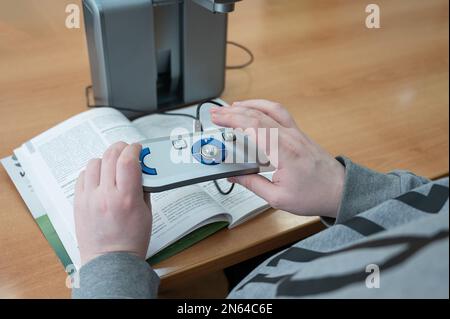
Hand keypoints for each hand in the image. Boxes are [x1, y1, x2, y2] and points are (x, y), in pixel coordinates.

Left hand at [74, 142, 151, 265]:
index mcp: (126, 198)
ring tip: (112, 166)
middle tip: (126, 150)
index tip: (137, 148)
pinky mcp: (78, 202)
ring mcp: (89, 198)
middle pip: (110, 156)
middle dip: (120, 148)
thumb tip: (141, 169)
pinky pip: (83, 176)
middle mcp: (106, 195)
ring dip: (106, 159)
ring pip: (95, 163)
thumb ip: (143, 188)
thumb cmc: (131, 240)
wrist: (110, 261)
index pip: (128, 161)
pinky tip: (100, 178)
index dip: (134, 149)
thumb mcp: (147, 212)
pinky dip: (93, 172)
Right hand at [210, 100, 344, 217]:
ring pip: (270, 109)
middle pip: (258, 115)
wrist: (340, 191)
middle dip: (233, 111)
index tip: (218, 118)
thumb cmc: (315, 195)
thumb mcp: (278, 197)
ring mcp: (296, 133)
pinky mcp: (299, 134)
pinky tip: (255, 110)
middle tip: (216, 113)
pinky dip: (264, 107)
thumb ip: (252, 184)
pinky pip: (280, 113)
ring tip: (231, 107)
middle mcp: (290, 137)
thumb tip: (233, 176)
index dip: (232, 119)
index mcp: (284, 152)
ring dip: (249, 105)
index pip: (254, 127)